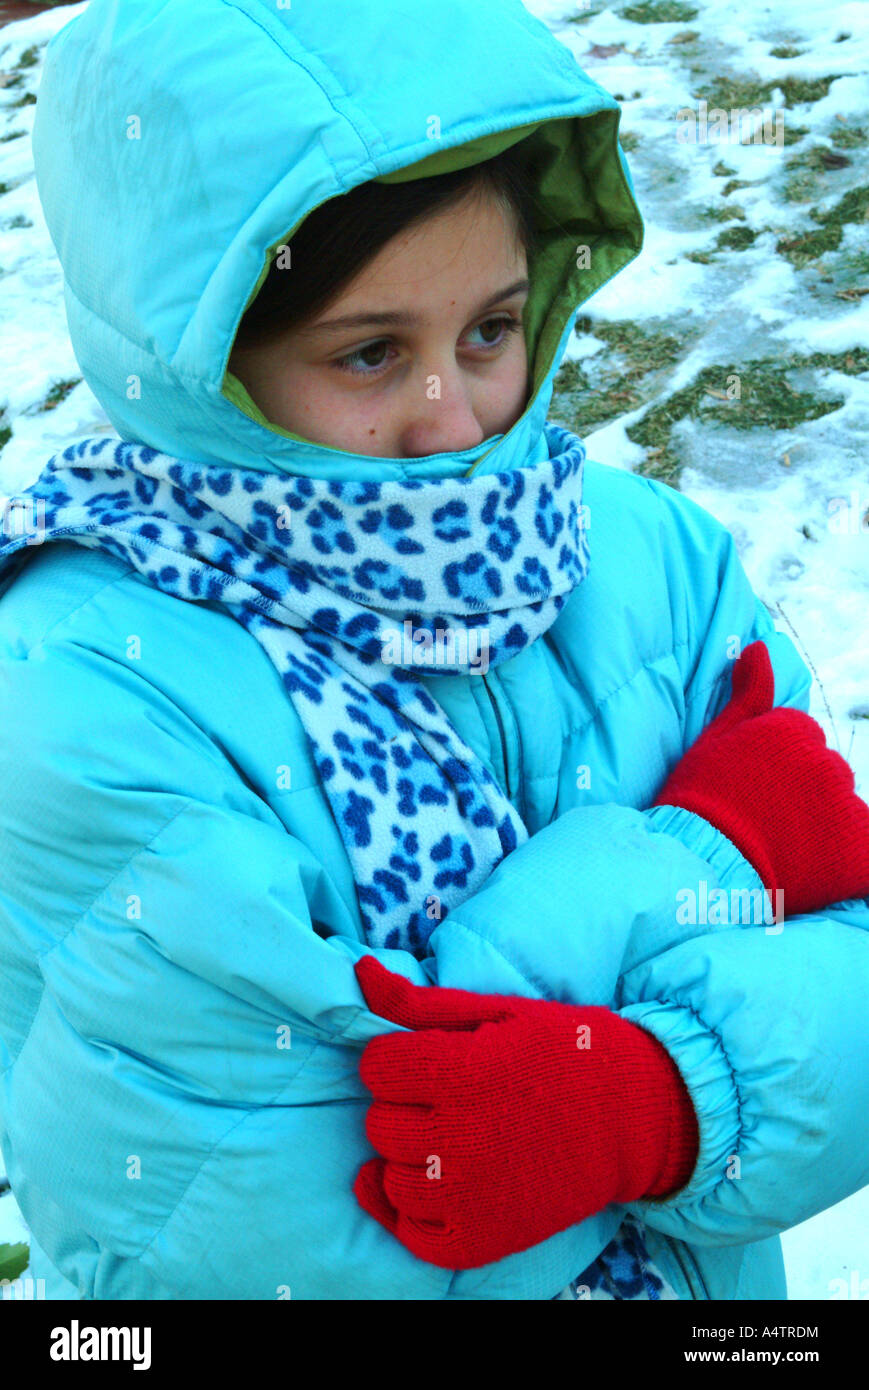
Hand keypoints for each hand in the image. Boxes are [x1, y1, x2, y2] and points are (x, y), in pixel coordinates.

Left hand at [352, 956, 697, 1269]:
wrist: (636, 1119)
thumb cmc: (564, 1053)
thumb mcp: (497, 1011)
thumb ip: (420, 1001)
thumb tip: (360, 972)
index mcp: (463, 1073)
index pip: (376, 1066)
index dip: (398, 1059)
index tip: (428, 1059)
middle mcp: (459, 1138)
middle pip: (379, 1122)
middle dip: (404, 1106)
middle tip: (449, 1099)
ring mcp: (469, 1196)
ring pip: (390, 1177)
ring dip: (409, 1159)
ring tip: (452, 1139)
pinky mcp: (481, 1239)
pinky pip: (412, 1233)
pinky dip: (416, 1212)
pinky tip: (437, 1186)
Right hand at [653, 641, 868, 916]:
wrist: (699, 862)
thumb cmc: (699, 800)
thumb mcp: (716, 739)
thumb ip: (749, 694)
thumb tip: (759, 647)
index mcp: (795, 731)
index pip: (801, 745)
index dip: (775, 771)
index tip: (750, 792)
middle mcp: (828, 763)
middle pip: (825, 777)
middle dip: (802, 796)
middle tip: (764, 823)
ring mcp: (845, 808)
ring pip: (842, 812)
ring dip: (822, 829)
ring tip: (782, 850)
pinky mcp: (858, 854)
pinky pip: (861, 854)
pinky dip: (844, 863)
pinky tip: (811, 871)